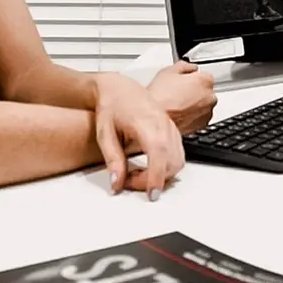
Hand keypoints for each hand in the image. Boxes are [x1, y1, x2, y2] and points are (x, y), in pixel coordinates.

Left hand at [93, 73, 184, 199]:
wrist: (119, 88)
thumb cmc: (112, 105)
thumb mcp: (104, 134)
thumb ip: (112, 159)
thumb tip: (117, 183)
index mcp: (147, 122)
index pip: (159, 153)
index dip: (157, 176)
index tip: (151, 193)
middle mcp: (163, 124)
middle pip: (172, 160)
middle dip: (155, 180)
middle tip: (130, 183)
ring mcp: (170, 127)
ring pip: (178, 159)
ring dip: (162, 175)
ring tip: (137, 175)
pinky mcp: (172, 130)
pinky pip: (177, 154)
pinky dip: (167, 167)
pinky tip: (148, 167)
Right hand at [147, 60, 216, 134]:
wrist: (154, 121)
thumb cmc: (160, 98)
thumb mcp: (168, 71)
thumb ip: (184, 66)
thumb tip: (190, 67)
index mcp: (205, 80)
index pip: (203, 75)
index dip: (191, 77)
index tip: (183, 81)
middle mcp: (210, 97)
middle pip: (204, 90)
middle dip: (194, 91)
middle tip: (177, 93)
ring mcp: (207, 112)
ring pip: (203, 105)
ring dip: (194, 104)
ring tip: (176, 104)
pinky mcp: (201, 125)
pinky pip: (199, 117)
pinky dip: (192, 116)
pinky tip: (178, 113)